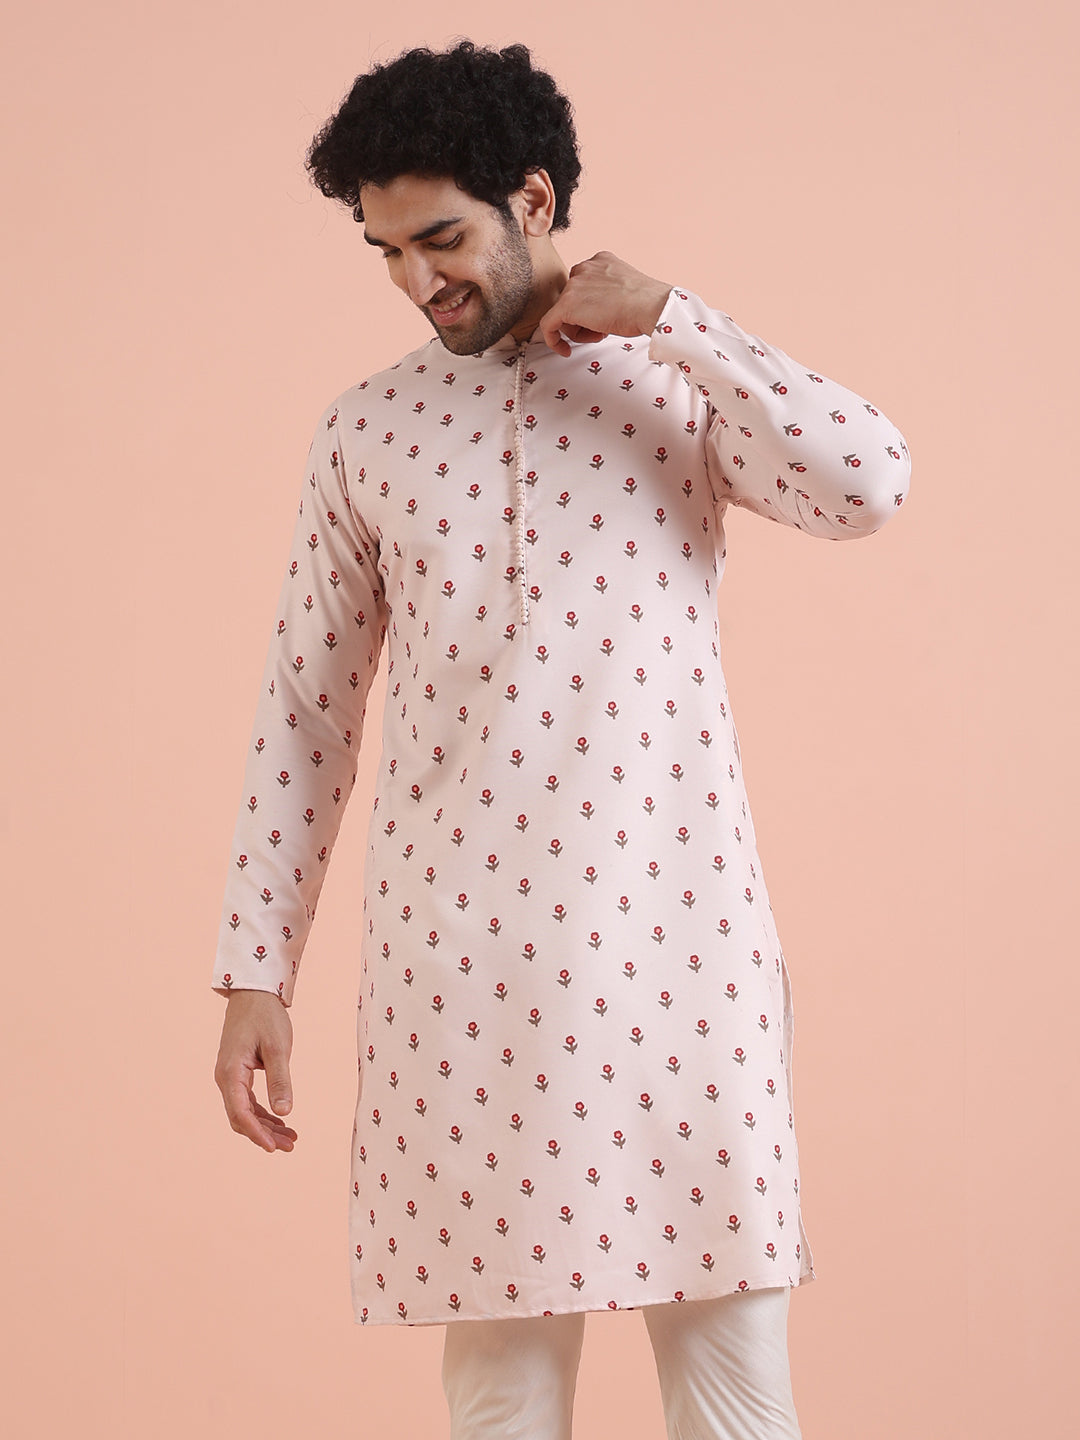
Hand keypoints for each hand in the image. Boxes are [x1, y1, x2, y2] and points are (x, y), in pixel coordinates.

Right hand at [214, 989, 297, 1152]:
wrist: (253, 994)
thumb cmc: (265, 1016)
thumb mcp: (278, 1047)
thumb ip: (280, 1079)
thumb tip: (285, 1112)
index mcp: (231, 1072)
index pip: (240, 1113)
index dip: (257, 1133)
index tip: (273, 1148)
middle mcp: (225, 1078)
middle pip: (241, 1118)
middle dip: (264, 1134)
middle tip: (290, 1145)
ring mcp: (230, 1077)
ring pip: (244, 1112)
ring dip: (265, 1126)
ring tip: (290, 1138)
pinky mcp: (237, 1074)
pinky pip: (247, 1101)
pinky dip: (263, 1113)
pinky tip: (281, 1120)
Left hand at [538, 251, 671, 356]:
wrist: (651, 306)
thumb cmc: (646, 304)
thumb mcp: (625, 290)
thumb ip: (606, 295)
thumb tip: (598, 313)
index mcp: (600, 261)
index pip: (583, 286)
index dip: (590, 308)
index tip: (600, 320)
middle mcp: (584, 268)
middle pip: (571, 299)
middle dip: (583, 319)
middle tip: (602, 329)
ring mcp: (574, 285)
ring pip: (563, 314)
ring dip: (579, 330)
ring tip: (601, 333)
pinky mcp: (566, 305)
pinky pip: (548, 325)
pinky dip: (553, 340)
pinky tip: (565, 350)